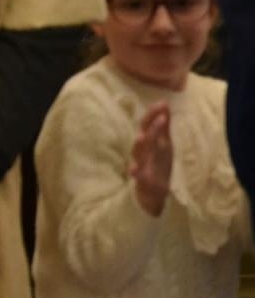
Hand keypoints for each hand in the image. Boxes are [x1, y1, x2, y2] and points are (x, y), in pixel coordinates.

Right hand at [129, 100, 172, 216]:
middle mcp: (143, 152)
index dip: (153, 114)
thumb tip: (164, 104)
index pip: (148, 125)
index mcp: (149, 143)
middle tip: (159, 117)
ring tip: (142, 137)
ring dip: (140, 145)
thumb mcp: (163, 144)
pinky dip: (135, 173)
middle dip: (150, 127)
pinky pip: (137, 176)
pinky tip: (133, 170)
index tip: (162, 102)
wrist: (152, 195)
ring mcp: (141, 166)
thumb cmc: (157, 166)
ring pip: (138, 154)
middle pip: (144, 136)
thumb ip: (162, 126)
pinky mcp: (142, 181)